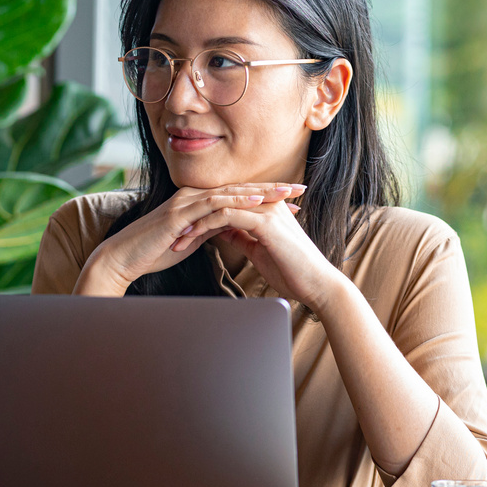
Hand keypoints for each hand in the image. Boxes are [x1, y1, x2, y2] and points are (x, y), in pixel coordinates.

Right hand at [74, 183, 302, 295]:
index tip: (292, 199)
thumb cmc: (155, 252)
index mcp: (199, 201)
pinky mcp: (181, 212)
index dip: (267, 195)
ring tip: (287, 192)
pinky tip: (257, 200)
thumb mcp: (192, 240)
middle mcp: (195, 195)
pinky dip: (237, 200)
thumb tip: (232, 229)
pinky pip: (214, 203)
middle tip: (301, 188)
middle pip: (241, 188)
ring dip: (262, 191)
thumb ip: (211, 229)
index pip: (239, 195)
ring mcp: (187, 201)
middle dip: (273, 188)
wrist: (124, 258)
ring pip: (231, 191)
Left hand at [172, 189, 342, 311]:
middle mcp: (265, 204)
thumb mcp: (259, 250)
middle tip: (168, 231)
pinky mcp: (265, 222)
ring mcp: (266, 211)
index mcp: (265, 209)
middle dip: (192, 217)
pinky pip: (226, 217)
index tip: (179, 231)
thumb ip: (242, 236)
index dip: (201, 217)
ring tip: (174, 237)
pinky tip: (190, 238)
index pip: (226, 205)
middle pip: (219, 201)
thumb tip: (223, 232)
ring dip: (193, 222)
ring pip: (218, 206)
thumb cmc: (292, 271)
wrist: (317, 285)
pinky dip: (205, 226)